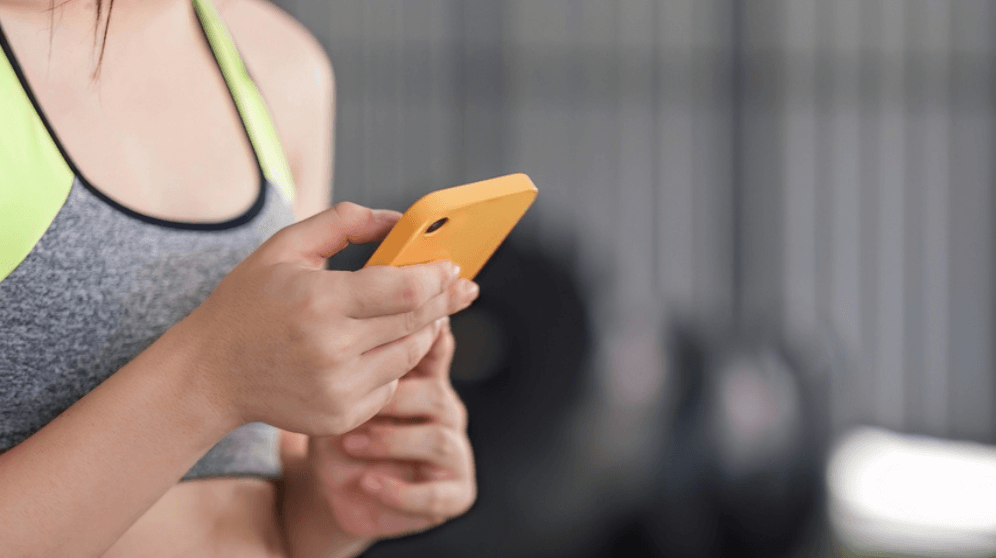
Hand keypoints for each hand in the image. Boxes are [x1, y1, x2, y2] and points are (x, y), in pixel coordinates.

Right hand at [180, 202, 475, 435]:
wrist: (210, 374)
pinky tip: (381, 345)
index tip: (451, 266)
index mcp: (319, 302)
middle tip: (463, 286)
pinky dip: (394, 362)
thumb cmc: (250, 302)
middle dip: (445, 300)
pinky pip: (391, 384)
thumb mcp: (285, 247)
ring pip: (411, 355)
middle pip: (416, 322)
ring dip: (425, 330)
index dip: (436, 276)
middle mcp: (333, 351)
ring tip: (426, 311)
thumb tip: (400, 220)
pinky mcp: (342, 416)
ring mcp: (339, 390)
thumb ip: (345, 222)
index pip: (405, 290)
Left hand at [286, 317, 475, 553]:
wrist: (334, 497)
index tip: (417, 329)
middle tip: (355, 408)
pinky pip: (435, 494)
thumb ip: (354, 381)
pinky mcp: (456, 495)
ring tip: (350, 444)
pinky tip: (367, 482)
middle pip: (437, 396)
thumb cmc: (339, 442)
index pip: (436, 355)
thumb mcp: (339, 408)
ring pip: (438, 441)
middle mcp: (447, 416)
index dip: (430, 341)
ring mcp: (456, 455)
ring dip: (389, 442)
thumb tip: (351, 348)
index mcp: (425, 386)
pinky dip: (399, 491)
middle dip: (394, 401)